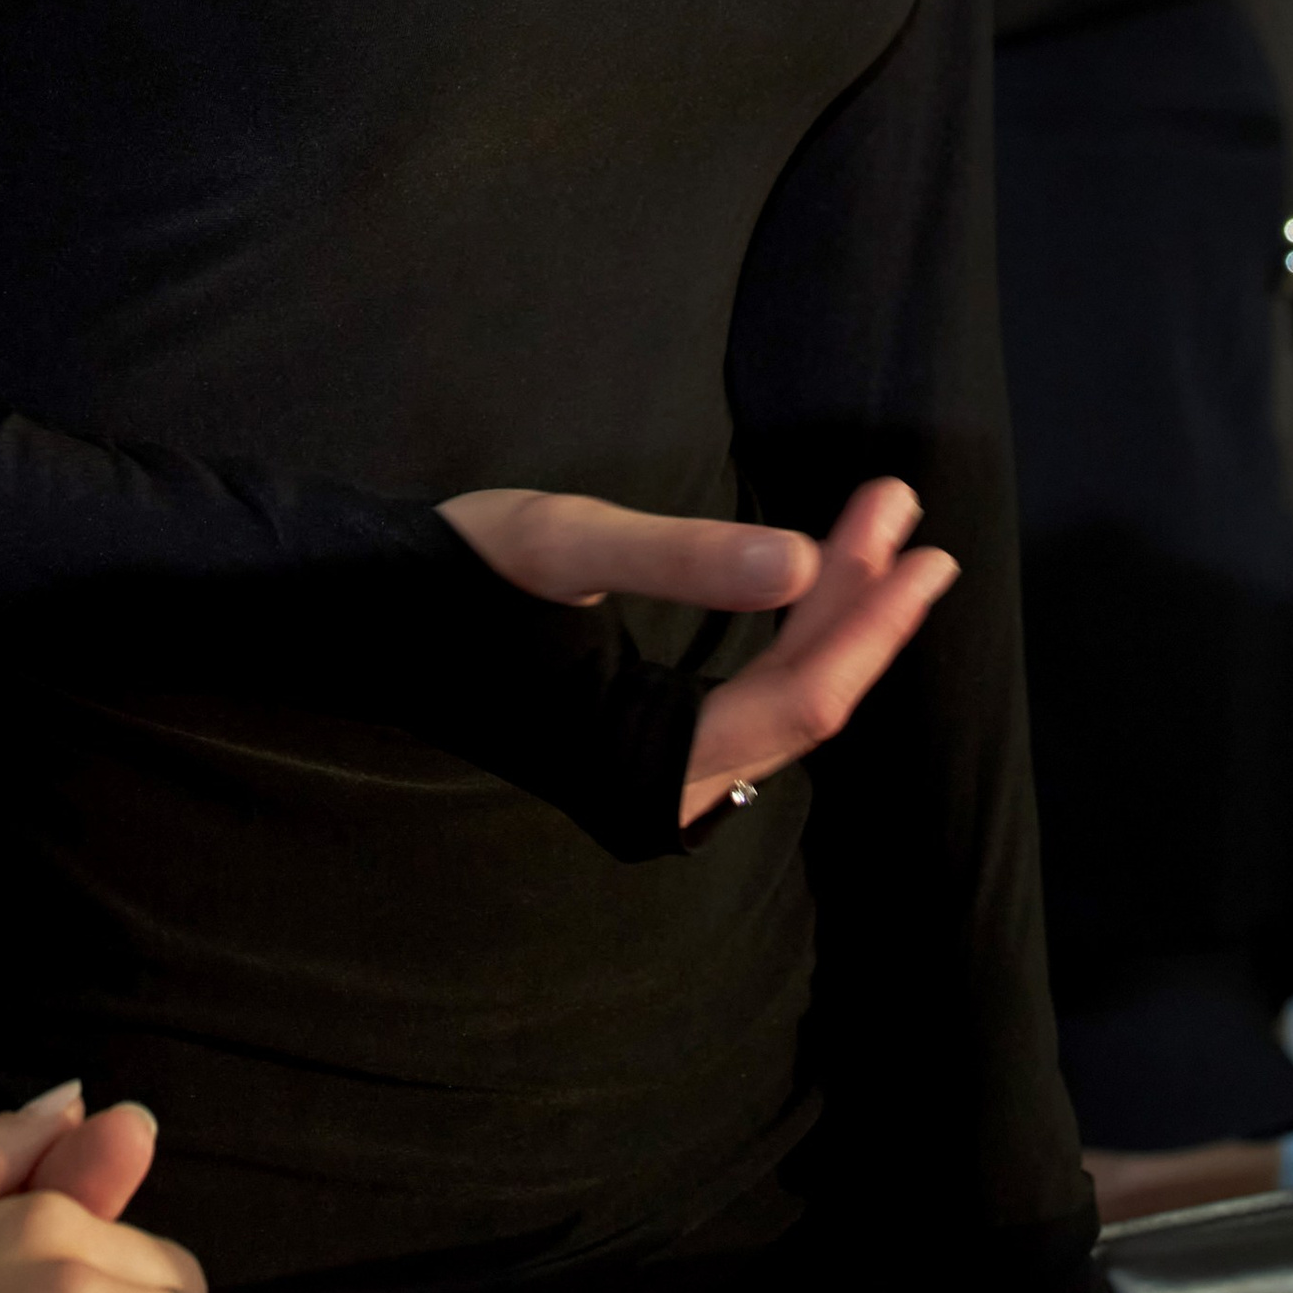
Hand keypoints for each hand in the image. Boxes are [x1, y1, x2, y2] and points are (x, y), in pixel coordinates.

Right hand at [439, 476, 956, 831]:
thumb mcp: (567, 546)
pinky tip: (814, 578)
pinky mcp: (644, 742)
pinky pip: (746, 697)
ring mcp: (655, 770)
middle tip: (899, 505)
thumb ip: (686, 560)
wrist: (365, 613)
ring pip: (776, 699)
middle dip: (856, 602)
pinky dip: (786, 631)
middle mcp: (662, 787)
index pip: (799, 703)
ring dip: (829, 612)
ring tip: (877, 528)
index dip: (871, 627)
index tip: (926, 551)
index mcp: (645, 760)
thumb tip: (801, 560)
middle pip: (798, 701)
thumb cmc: (456, 579)